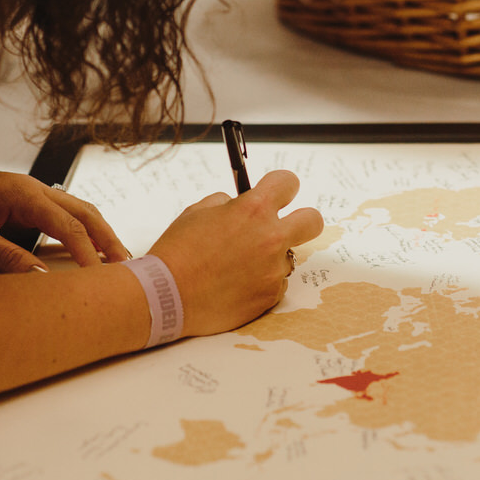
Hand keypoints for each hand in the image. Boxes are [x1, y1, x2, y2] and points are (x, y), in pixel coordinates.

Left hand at [0, 157, 129, 272]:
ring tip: (116, 259)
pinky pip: (62, 214)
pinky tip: (86, 247)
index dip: (87, 252)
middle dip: (107, 238)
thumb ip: (5, 256)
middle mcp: (33, 189)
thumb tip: (40, 278)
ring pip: (77, 210)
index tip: (100, 275)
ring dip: (98, 233)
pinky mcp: (25, 201)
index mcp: (22, 194)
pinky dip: (80, 230)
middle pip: (84, 212)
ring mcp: (31, 193)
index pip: (67, 225)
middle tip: (127, 265)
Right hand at [147, 169, 323, 335]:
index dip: (282, 186)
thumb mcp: (197, 212)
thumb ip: (227, 203)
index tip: (279, 192)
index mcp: (253, 209)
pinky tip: (235, 285)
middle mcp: (271, 238)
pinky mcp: (270, 296)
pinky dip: (261, 282)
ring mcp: (273, 269)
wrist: (166, 297)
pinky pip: (275, 282)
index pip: (288, 182)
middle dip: (302, 220)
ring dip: (270, 257)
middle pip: (313, 220)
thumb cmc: (177, 253)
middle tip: (283, 226)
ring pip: (287, 256)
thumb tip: (240, 204)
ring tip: (238, 266)